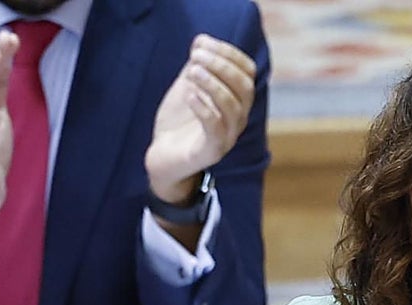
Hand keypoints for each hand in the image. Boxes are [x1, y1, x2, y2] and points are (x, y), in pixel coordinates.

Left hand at [145, 34, 256, 203]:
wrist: (163, 156)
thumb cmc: (178, 121)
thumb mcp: (188, 86)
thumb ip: (197, 66)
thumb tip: (201, 41)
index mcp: (237, 100)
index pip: (248, 72)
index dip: (229, 53)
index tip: (202, 42)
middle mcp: (238, 119)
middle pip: (245, 88)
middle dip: (222, 66)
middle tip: (195, 56)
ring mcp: (227, 137)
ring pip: (233, 108)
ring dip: (213, 85)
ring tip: (191, 72)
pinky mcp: (211, 153)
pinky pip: (215, 130)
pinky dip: (204, 109)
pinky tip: (189, 95)